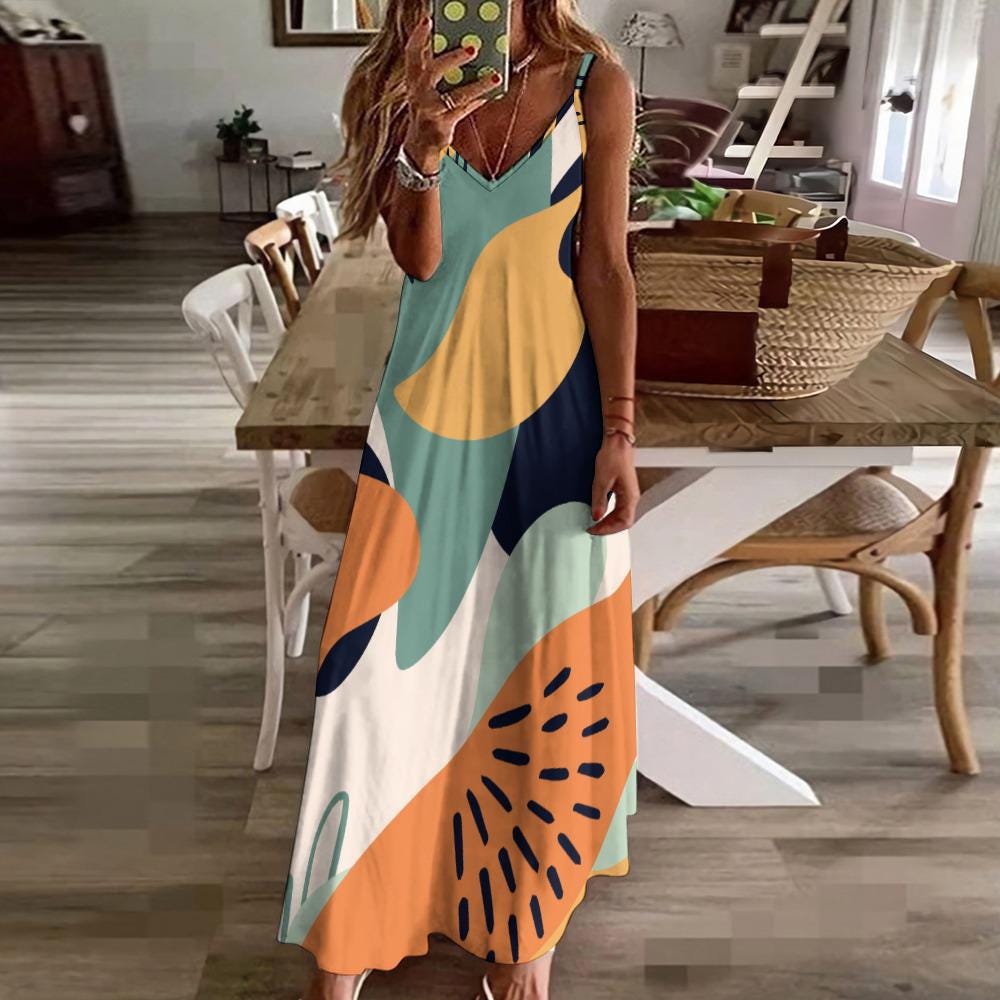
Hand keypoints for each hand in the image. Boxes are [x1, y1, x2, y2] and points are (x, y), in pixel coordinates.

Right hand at [402, 16, 499, 173]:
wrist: (419, 147)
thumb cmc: (427, 113)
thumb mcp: (426, 91)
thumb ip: (438, 73)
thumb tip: (464, 52)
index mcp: (413, 81)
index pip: (411, 54)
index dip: (418, 37)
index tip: (427, 21)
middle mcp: (418, 95)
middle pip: (433, 71)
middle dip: (453, 58)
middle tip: (472, 48)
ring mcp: (430, 111)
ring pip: (456, 95)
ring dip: (477, 85)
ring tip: (494, 76)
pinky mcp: (442, 126)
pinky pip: (464, 110)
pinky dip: (478, 100)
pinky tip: (490, 93)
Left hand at [588, 435, 638, 535]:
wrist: (617, 444)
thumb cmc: (613, 457)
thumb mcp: (601, 480)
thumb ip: (599, 500)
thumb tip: (596, 517)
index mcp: (630, 497)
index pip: (623, 522)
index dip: (608, 529)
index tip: (593, 530)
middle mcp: (632, 498)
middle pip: (624, 522)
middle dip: (608, 528)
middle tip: (592, 530)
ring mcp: (629, 495)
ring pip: (622, 516)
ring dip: (609, 523)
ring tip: (595, 525)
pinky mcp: (624, 491)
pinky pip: (619, 509)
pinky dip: (610, 515)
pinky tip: (601, 514)